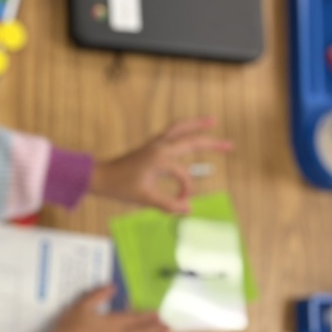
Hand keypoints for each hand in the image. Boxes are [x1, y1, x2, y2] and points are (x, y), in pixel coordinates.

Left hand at [90, 118, 232, 214]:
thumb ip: (168, 205)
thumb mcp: (145, 199)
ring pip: (179, 129)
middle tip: (230, 145)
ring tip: (212, 120)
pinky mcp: (150, 146)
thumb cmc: (121, 187)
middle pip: (191, 139)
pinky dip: (183, 129)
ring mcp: (154, 144)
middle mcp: (159, 147)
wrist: (101, 177)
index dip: (185, 190)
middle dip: (211, 143)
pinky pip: (171, 132)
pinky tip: (190, 131)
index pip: (183, 174)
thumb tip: (189, 210)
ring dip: (196, 125)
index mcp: (160, 159)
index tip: (180, 203)